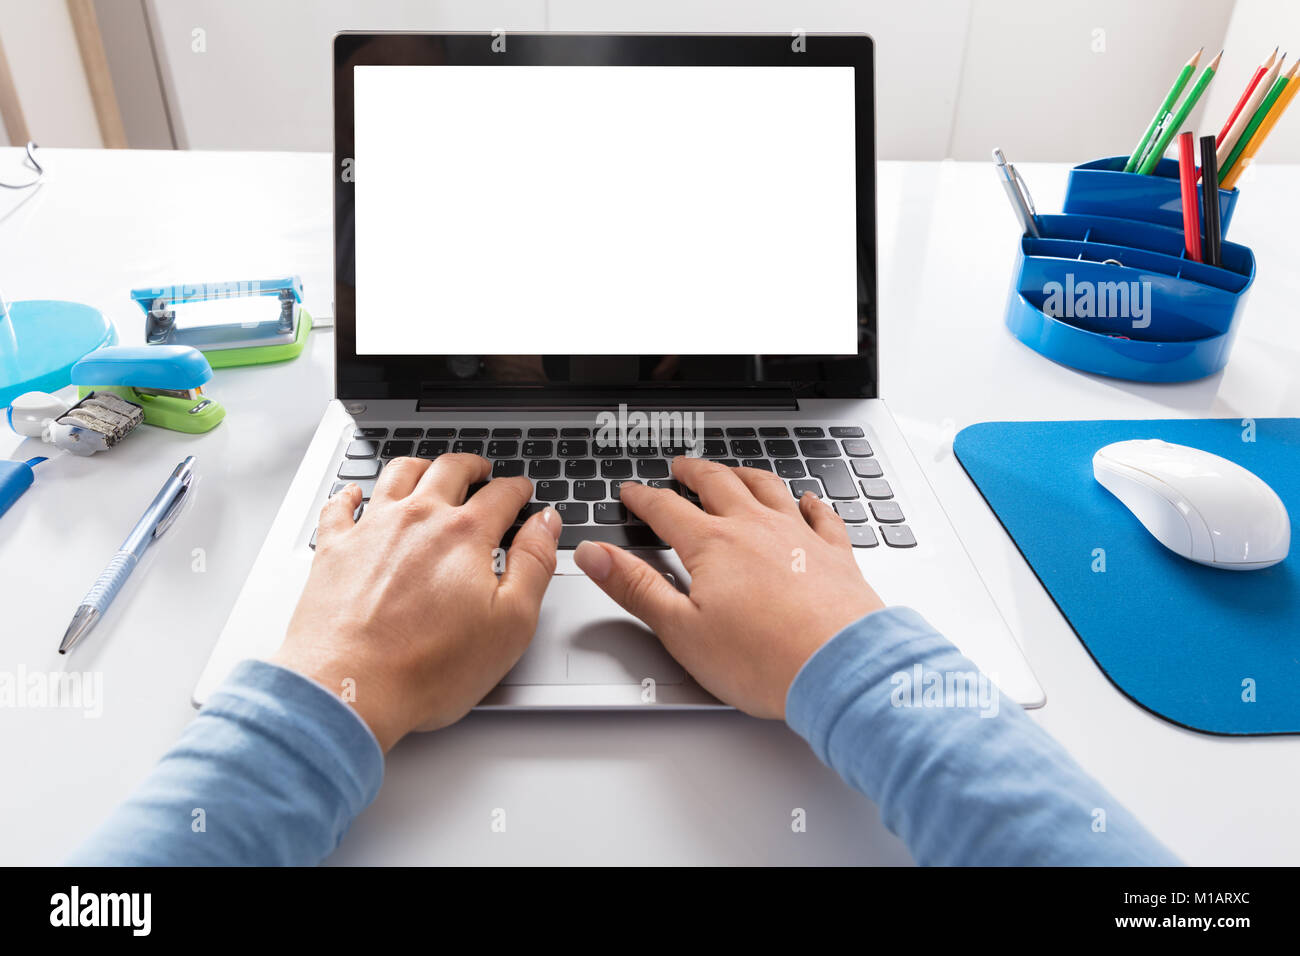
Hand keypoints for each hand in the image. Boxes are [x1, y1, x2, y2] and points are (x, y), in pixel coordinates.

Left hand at [272, 454, 560, 750]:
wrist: (350, 686)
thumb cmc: (430, 667)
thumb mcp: (511, 622)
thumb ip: (534, 564)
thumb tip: (546, 523)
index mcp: (465, 534)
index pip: (501, 494)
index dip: (518, 488)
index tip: (522, 489)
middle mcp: (418, 518)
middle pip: (449, 470)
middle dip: (472, 466)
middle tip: (481, 470)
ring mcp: (371, 529)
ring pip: (398, 474)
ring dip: (420, 466)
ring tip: (430, 470)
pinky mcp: (333, 549)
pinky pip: (339, 505)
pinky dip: (350, 494)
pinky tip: (354, 494)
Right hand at [574, 458, 883, 718]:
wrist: (840, 669)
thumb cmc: (764, 659)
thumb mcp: (680, 630)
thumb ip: (634, 588)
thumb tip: (594, 555)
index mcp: (713, 545)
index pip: (666, 510)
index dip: (643, 498)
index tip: (631, 491)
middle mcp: (756, 528)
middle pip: (718, 485)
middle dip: (694, 472)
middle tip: (680, 466)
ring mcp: (799, 536)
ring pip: (768, 488)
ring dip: (745, 474)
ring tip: (733, 471)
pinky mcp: (835, 555)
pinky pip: (821, 515)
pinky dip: (810, 502)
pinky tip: (807, 499)